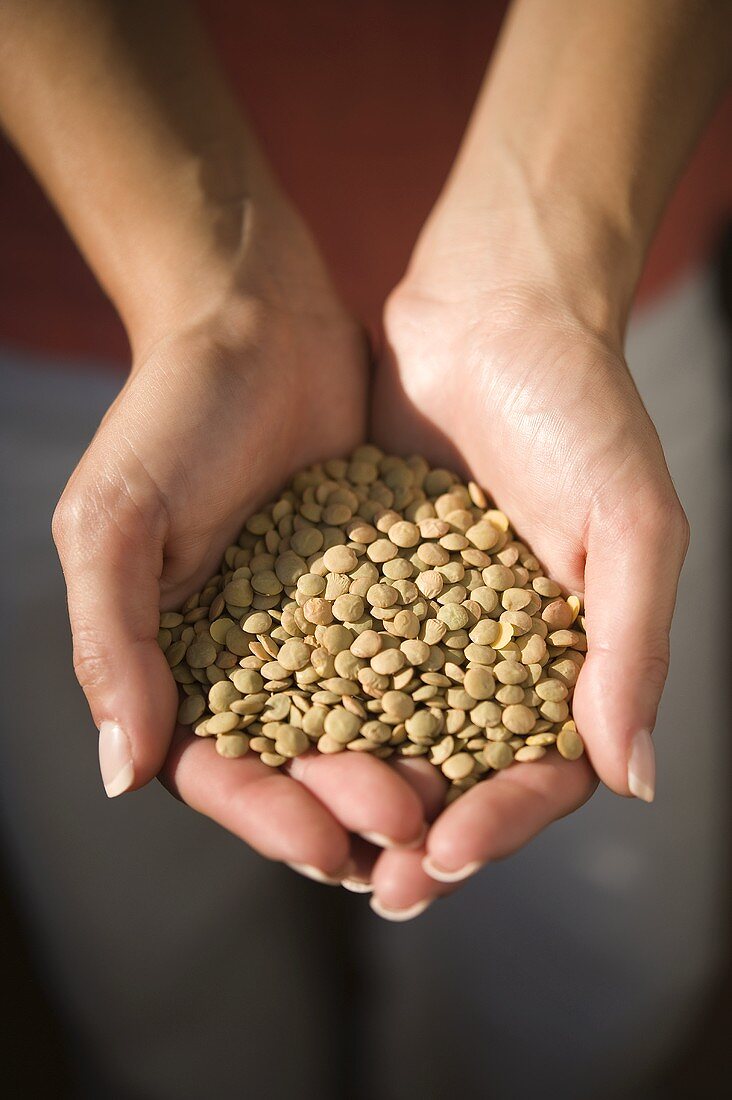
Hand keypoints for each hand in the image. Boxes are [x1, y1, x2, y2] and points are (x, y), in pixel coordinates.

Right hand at [52, 210, 426, 878]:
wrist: (256, 321)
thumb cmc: (169, 417)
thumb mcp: (116, 523)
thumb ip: (111, 644)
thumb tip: (120, 774)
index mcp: (178, 658)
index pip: (218, 767)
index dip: (268, 814)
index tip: (327, 845)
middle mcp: (255, 656)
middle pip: (303, 763)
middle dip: (351, 804)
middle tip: (408, 824)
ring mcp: (326, 624)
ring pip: (369, 724)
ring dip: (405, 769)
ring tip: (451, 799)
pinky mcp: (388, 584)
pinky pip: (418, 654)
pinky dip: (445, 695)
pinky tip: (486, 725)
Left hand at [366, 244, 688, 915]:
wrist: (493, 308)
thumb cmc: (581, 408)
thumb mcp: (628, 524)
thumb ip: (631, 650)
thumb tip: (632, 781)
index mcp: (568, 654)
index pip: (541, 769)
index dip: (500, 821)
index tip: (445, 854)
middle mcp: (491, 650)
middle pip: (456, 768)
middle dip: (418, 826)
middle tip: (373, 877)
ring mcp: (422, 618)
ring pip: (386, 728)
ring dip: (355, 785)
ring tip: (312, 834)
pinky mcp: (360, 578)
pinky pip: (333, 655)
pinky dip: (307, 704)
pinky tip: (267, 744)